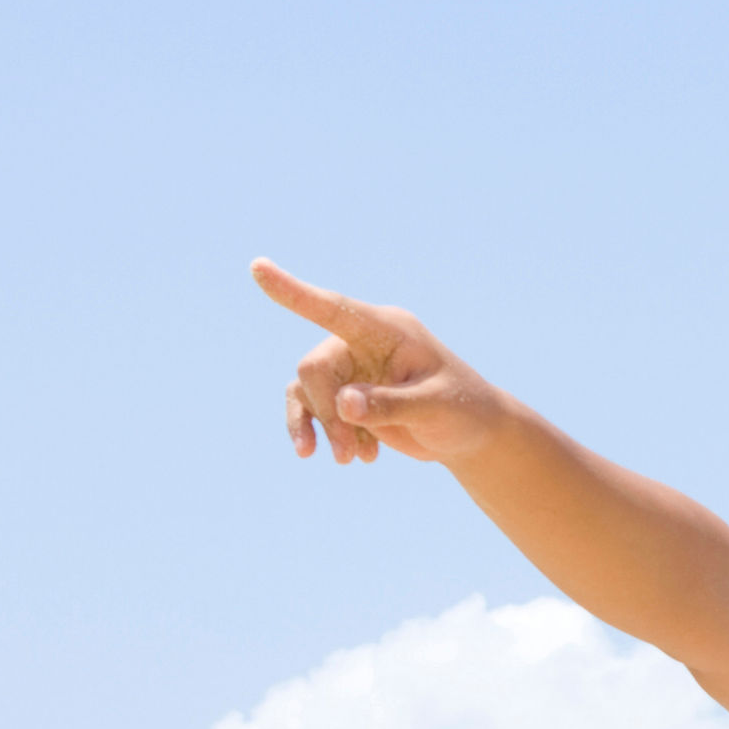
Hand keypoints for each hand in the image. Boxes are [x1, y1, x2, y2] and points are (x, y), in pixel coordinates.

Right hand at [253, 259, 507, 464]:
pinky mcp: (345, 395)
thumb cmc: (462, 409)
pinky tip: (363, 457)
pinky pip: (312, 411)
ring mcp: (351, 368)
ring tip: (350, 460)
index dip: (294, 291)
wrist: (470, 434)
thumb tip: (342, 403)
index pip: (333, 307)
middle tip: (347, 456)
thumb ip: (390, 405)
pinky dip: (328, 436)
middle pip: (314, 368)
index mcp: (387, 329)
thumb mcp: (433, 407)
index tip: (258, 267)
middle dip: (325, 413)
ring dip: (322, 428)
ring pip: (306, 391)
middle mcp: (361, 342)